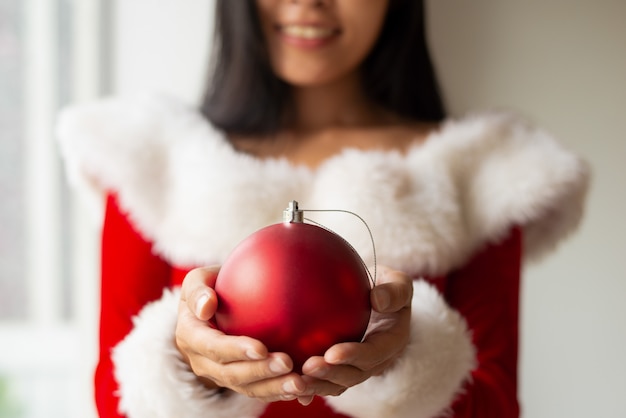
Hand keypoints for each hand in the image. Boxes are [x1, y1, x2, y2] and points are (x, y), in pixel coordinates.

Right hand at [175, 266, 307, 401]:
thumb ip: (197, 290)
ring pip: (246, 388)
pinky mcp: (237, 381)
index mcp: (190, 337)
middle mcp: (201, 361)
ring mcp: (219, 374)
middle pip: (231, 373)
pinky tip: (302, 390)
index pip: (212, 347)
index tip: (261, 348)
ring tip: (299, 384)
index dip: (235, 350)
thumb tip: (206, 306)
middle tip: (287, 364)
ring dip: (273, 388)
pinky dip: (279, 391)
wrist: (212, 305)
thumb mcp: (198, 279)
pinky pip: (258, 390)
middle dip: (259, 372)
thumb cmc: (210, 284)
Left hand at [298, 266, 412, 404]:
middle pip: (354, 375)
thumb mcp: (398, 283)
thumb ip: (394, 291)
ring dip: (317, 385)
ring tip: (295, 381)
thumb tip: (378, 300)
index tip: (332, 353)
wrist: (379, 300)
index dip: (353, 356)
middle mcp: (376, 361)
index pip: (373, 353)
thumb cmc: (387, 286)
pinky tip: (286, 386)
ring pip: (338, 383)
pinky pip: (325, 380)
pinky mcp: (342, 369)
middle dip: (331, 375)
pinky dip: (308, 387)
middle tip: (308, 368)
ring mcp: (358, 368)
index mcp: (391, 342)